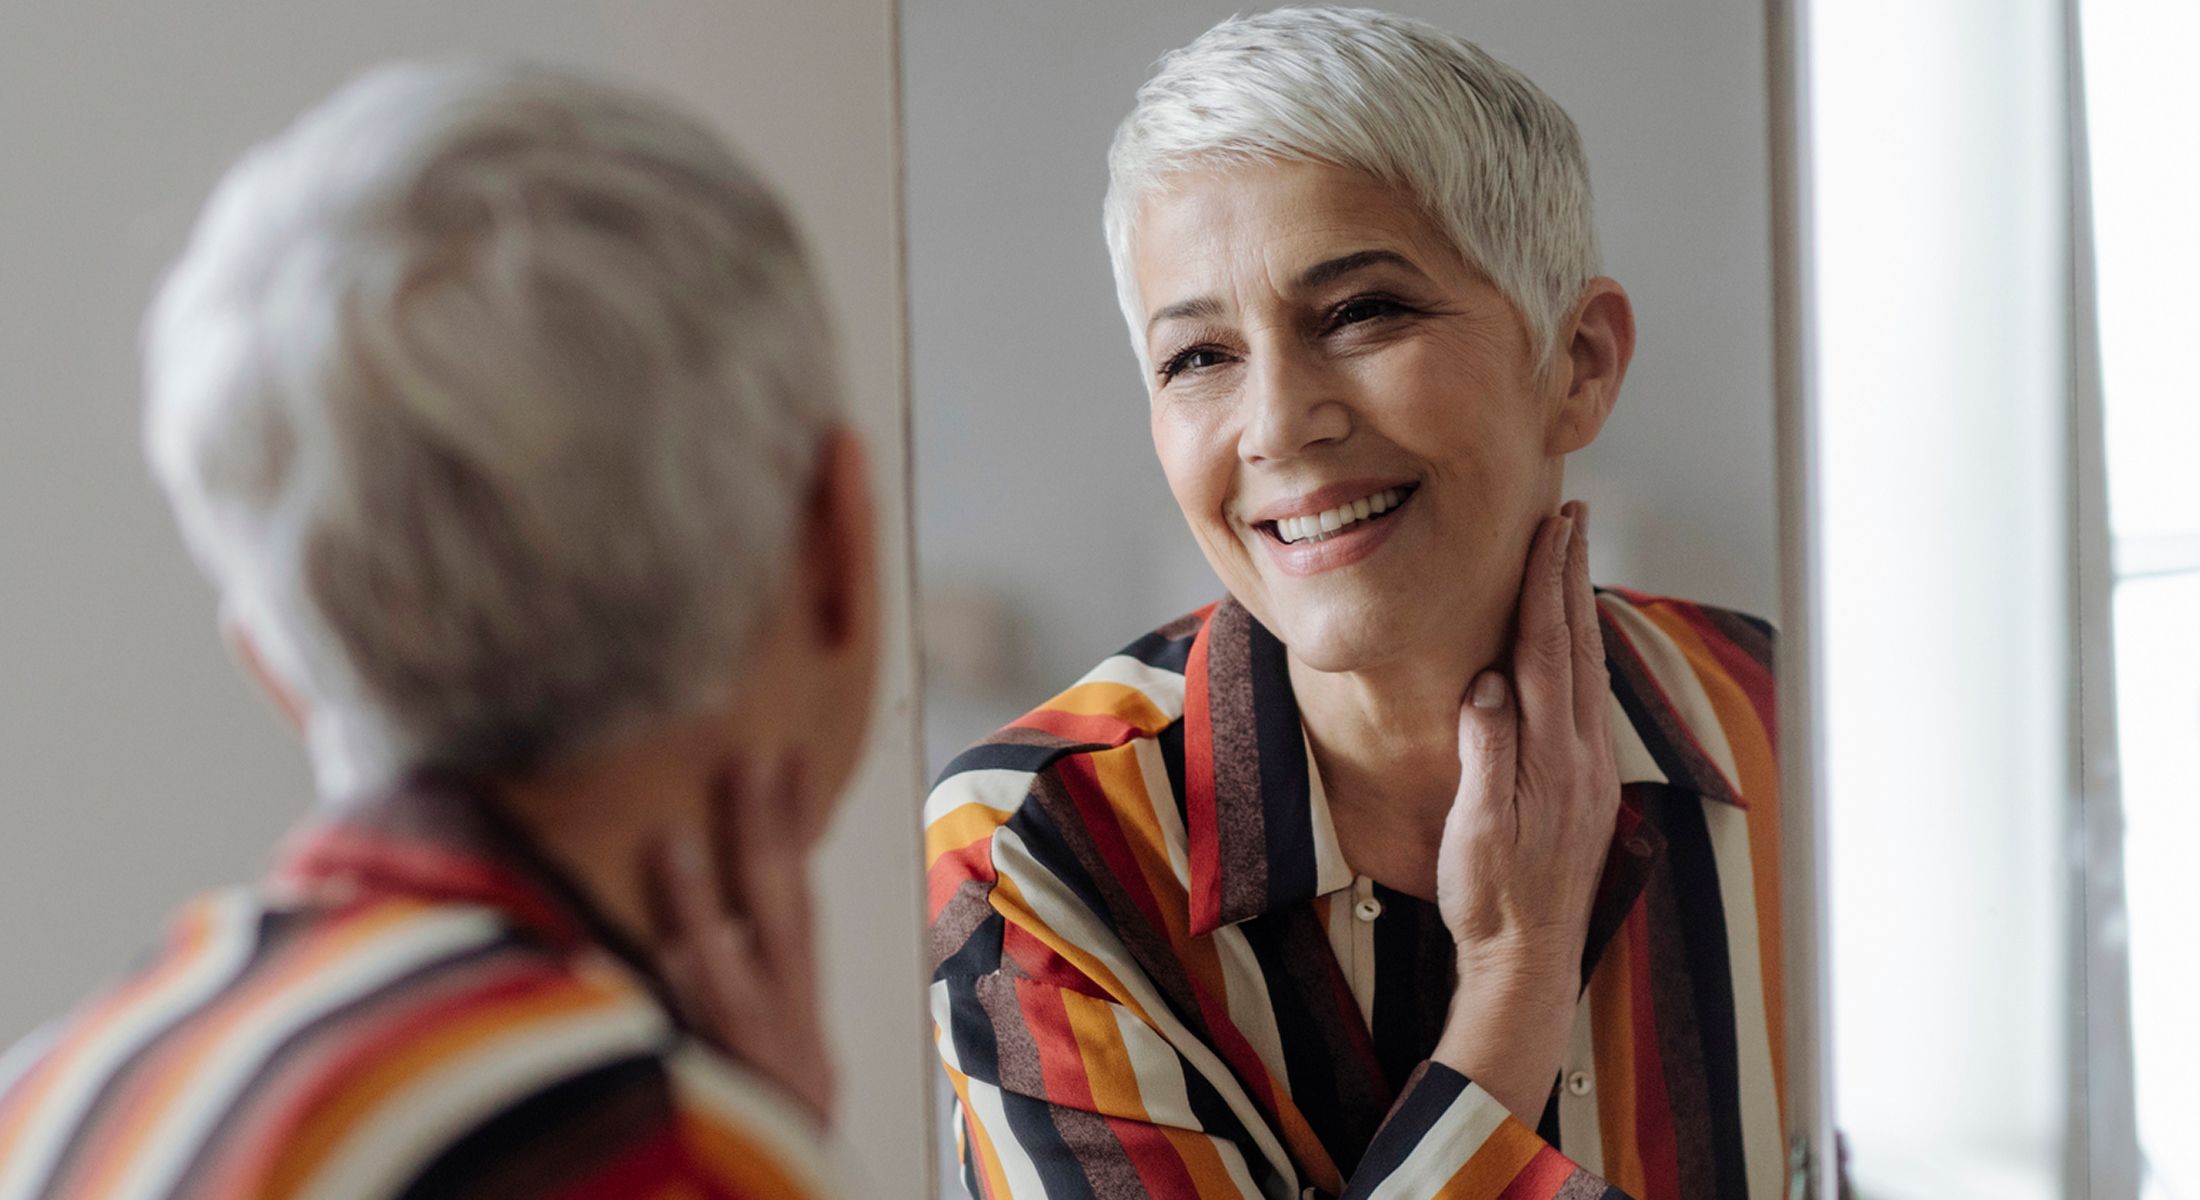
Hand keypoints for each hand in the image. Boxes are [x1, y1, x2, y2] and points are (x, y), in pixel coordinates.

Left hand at [641, 756, 836, 1128]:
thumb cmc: (746, 1170)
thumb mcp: (763, 1092)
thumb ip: (733, 1021)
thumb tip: (690, 937)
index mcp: (805, 1042)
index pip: (800, 916)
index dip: (792, 835)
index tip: (786, 758)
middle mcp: (792, 1051)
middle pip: (783, 922)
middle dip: (767, 837)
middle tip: (749, 757)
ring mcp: (754, 1081)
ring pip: (730, 978)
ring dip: (701, 905)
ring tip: (671, 837)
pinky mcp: (718, 1111)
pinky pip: (695, 1047)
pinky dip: (680, 997)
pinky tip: (655, 950)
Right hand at [1432, 500, 1619, 1121]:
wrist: (1529, 959)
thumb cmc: (1489, 898)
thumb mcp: (1474, 829)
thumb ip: (1486, 753)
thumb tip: (1488, 684)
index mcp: (1549, 755)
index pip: (1549, 649)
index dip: (1548, 583)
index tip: (1551, 526)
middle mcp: (1580, 753)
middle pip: (1579, 644)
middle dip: (1573, 574)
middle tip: (1572, 513)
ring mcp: (1589, 768)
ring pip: (1589, 667)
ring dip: (1580, 606)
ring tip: (1574, 557)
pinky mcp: (1587, 784)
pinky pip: (1587, 698)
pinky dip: (1582, 651)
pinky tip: (1576, 641)